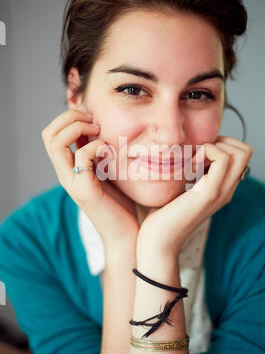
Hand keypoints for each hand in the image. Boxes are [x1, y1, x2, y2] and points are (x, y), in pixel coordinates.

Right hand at [41, 109, 139, 252]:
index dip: (69, 117)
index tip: (94, 118)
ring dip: (78, 127)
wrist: (128, 235)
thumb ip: (103, 154)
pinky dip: (97, 146)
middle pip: (49, 134)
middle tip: (94, 121)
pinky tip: (111, 152)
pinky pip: (82, 156)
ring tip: (99, 131)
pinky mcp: (85, 190)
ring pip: (56, 142)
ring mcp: (72, 182)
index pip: (52, 133)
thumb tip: (107, 130)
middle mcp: (65, 174)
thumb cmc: (123, 205)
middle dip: (70, 117)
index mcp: (69, 168)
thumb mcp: (110, 172)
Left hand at [136, 135, 253, 257]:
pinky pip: (223, 159)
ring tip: (194, 159)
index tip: (199, 152)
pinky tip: (190, 165)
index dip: (223, 144)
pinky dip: (207, 151)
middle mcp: (227, 189)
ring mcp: (221, 191)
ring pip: (241, 153)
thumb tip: (187, 153)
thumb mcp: (180, 189)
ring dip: (216, 145)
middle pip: (246, 151)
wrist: (158, 241)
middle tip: (198, 153)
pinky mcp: (210, 193)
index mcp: (222, 188)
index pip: (241, 155)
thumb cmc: (162, 215)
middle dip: (223, 141)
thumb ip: (190, 174)